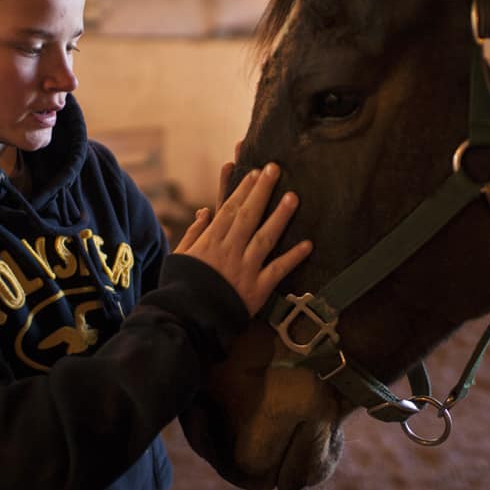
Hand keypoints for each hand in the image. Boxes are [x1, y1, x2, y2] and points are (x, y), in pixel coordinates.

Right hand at [174, 163, 311, 315]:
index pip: (230, 209)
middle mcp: (229, 250)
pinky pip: (278, 270)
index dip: (243, 189)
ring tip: (294, 197)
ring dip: (280, 216)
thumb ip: (194, 233)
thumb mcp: (180, 256)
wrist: (186, 320)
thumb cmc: (181, 287)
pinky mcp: (257, 289)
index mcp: (211, 241)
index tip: (255, 172)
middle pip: (249, 215)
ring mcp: (245, 268)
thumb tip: (205, 210)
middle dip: (262, 190)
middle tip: (275, 169)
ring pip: (265, 237)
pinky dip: (293, 257)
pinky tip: (308, 244)